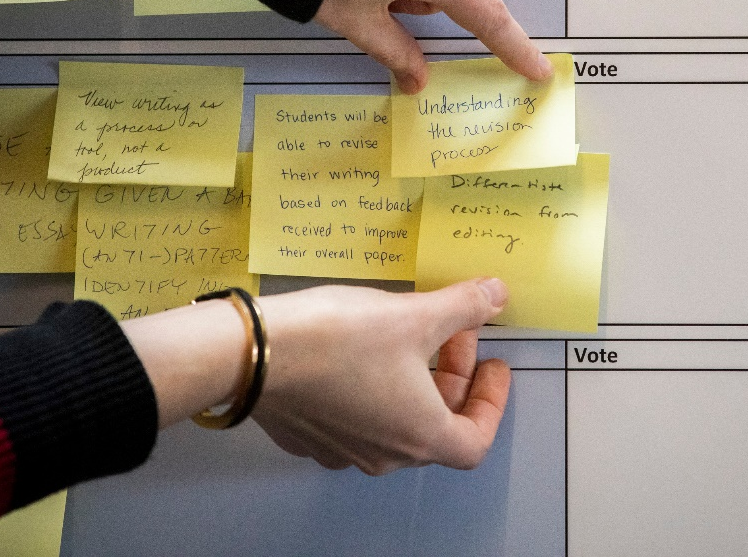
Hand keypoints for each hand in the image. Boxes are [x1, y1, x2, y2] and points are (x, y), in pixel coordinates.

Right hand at [123, 277, 511, 476]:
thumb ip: (463, 306)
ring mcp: (342, 448)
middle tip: (455, 334)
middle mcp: (382, 453)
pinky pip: (356, 416)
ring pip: (395, 421)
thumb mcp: (415, 314)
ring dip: (415, 381)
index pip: (474, 439)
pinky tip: (366, 349)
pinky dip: (374, 387)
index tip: (492, 367)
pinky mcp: (308, 433)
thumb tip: (495, 295)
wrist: (252, 352)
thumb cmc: (337, 339)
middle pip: (436, 427)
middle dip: (452, 377)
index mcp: (418, 435)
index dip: (491, 402)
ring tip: (413, 333)